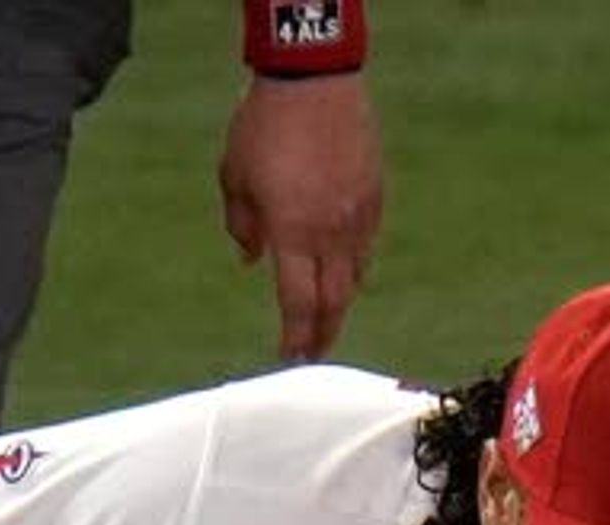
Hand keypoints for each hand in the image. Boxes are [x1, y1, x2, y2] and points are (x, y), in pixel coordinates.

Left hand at [218, 73, 381, 359]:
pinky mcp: (375, 196)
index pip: (299, 304)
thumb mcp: (234, 177)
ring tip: (328, 314)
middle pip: (334, 302)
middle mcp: (331, 234)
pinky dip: (354, 263)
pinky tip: (343, 266)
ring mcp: (358, 216)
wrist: (313, 80)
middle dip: (323, 333)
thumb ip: (241, 225)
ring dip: (339, 300)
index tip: (289, 358)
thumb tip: (249, 259)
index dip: (295, 338)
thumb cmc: (264, 126)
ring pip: (355, 276)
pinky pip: (366, 244)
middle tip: (313, 353)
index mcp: (293, 234)